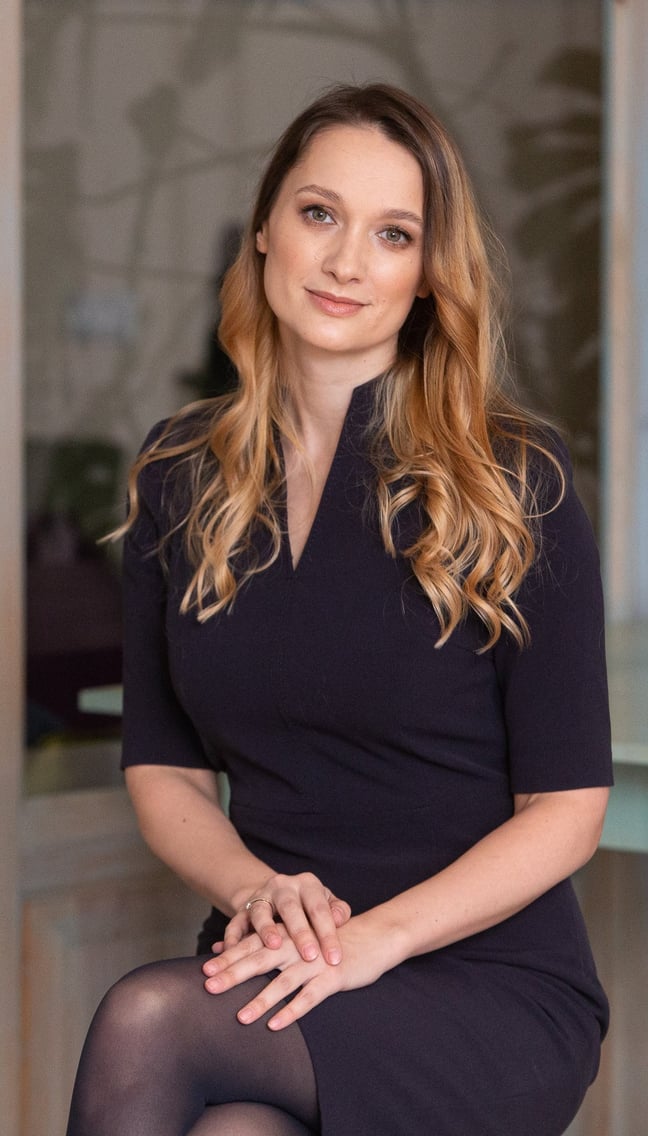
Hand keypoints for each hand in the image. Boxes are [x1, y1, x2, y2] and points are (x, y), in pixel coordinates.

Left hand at [203, 913, 400, 1029]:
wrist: (374, 936)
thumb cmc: (330, 941)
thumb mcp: (301, 938)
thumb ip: (271, 943)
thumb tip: (230, 948)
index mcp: (288, 936)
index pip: (253, 944)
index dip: (229, 956)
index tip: (204, 970)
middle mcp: (298, 947)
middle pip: (260, 959)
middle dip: (234, 973)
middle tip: (209, 986)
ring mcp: (315, 962)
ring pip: (283, 982)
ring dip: (261, 1000)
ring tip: (240, 1017)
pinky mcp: (333, 977)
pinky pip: (310, 997)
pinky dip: (292, 1010)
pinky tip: (276, 1025)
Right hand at [225, 872, 350, 964]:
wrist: (276, 896)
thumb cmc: (309, 906)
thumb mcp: (327, 903)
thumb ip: (338, 911)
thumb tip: (339, 920)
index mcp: (307, 884)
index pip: (319, 908)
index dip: (328, 933)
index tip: (335, 958)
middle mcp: (283, 886)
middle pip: (291, 908)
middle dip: (300, 933)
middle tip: (310, 956)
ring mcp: (260, 896)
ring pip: (261, 911)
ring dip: (266, 929)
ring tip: (273, 946)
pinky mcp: (242, 909)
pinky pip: (235, 923)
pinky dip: (233, 938)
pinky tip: (232, 952)